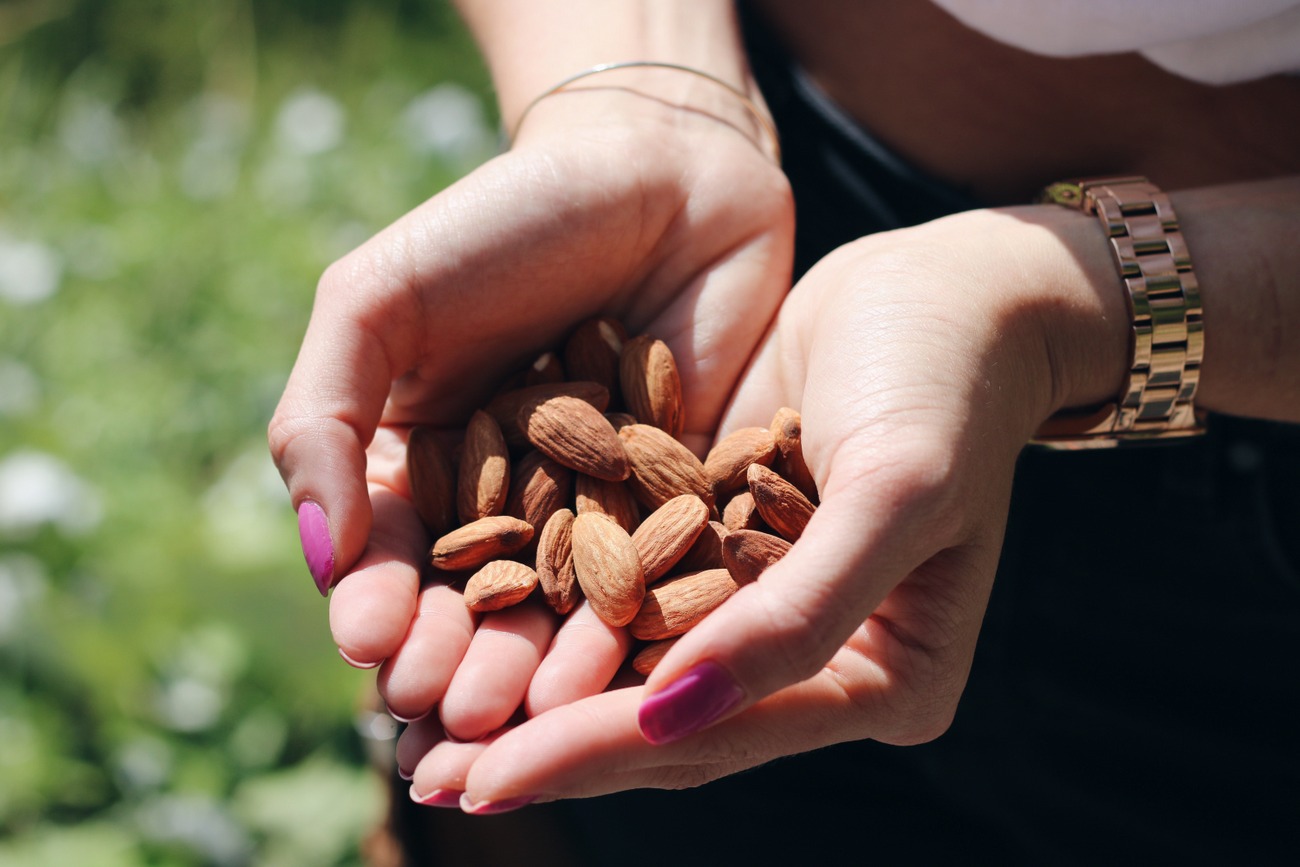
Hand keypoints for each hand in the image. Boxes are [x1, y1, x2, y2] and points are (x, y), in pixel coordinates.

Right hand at [267, 90, 792, 687]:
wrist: (662, 170)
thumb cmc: (505, 219)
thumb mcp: (377, 298)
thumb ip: (324, 418)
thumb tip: (321, 555)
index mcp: (418, 461)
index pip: (387, 557)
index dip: (375, 605)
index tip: (371, 643)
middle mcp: (504, 500)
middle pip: (472, 603)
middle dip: (455, 658)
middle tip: (448, 708)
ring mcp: (596, 508)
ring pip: (561, 607)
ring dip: (536, 666)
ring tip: (520, 712)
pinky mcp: (683, 504)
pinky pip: (655, 577)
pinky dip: (634, 625)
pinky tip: (614, 668)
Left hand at [400, 205, 1129, 805]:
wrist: (943, 289)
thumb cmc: (945, 381)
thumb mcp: (894, 491)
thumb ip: (800, 616)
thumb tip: (673, 712)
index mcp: (884, 680)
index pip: (722, 730)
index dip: (601, 751)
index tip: (486, 777)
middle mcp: (822, 664)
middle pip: (668, 720)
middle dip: (546, 743)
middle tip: (425, 773)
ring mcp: (768, 609)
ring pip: (635, 671)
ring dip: (532, 695)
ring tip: (424, 725)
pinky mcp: (724, 549)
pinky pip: (629, 596)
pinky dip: (553, 613)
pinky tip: (471, 620)